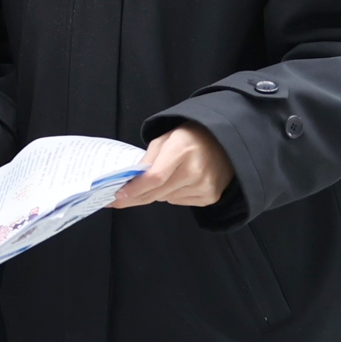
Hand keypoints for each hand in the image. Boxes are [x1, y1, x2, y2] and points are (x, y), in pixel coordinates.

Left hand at [114, 124, 233, 208]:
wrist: (223, 142)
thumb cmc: (189, 139)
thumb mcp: (165, 139)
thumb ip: (147, 160)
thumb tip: (130, 183)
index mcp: (181, 149)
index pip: (154, 177)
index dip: (135, 189)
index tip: (117, 196)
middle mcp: (195, 170)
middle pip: (158, 192)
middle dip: (135, 197)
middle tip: (119, 200)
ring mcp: (205, 185)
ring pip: (166, 198)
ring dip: (157, 192)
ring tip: (166, 177)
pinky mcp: (210, 196)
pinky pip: (179, 202)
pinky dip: (172, 195)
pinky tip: (180, 182)